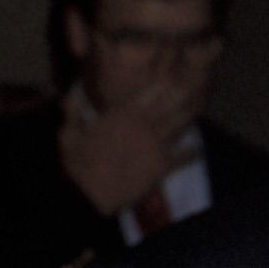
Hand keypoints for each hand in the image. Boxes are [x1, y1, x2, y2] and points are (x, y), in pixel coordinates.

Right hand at [57, 89, 186, 215]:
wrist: (91, 194)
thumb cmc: (77, 163)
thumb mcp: (68, 133)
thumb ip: (73, 110)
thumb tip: (70, 92)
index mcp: (122, 113)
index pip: (148, 92)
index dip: (163, 82)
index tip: (175, 73)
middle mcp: (143, 124)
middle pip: (169, 104)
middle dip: (183, 93)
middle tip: (195, 84)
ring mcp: (155, 144)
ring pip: (179, 124)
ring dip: (190, 115)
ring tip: (199, 107)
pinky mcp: (162, 165)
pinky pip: (183, 157)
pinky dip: (193, 153)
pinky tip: (199, 150)